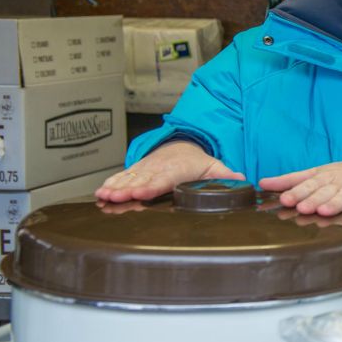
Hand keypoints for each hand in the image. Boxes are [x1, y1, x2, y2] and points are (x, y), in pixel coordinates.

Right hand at [94, 141, 244, 202]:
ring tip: (103, 195)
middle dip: (127, 189)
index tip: (141, 193)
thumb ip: (225, 175)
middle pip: (142, 181)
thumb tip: (241, 180)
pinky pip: (122, 176)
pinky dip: (111, 183)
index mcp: (177, 169)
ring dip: (115, 187)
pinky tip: (101, 192)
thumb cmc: (196, 161)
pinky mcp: (136, 171)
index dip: (152, 187)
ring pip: (129, 179)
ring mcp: (145, 169)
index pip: (163, 180)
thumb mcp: (213, 166)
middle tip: (114, 197)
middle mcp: (158, 168)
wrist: (180, 145)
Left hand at [259, 159, 341, 217]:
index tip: (285, 199)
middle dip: (313, 198)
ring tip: (325, 211)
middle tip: (302, 208)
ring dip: (337, 202)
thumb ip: (291, 180)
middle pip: (326, 190)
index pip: (309, 182)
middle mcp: (341, 180)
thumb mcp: (317, 173)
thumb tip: (262, 183)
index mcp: (325, 175)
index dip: (297, 191)